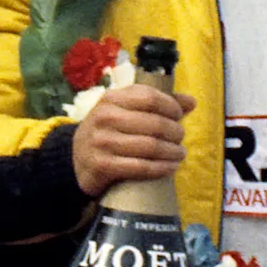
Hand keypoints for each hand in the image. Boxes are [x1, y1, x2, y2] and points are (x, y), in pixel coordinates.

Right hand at [69, 85, 194, 196]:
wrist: (75, 159)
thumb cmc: (108, 131)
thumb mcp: (124, 111)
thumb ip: (156, 104)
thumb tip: (191, 101)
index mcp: (111, 99)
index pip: (150, 98)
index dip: (171, 107)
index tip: (179, 115)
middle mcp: (105, 117)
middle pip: (155, 123)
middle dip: (175, 132)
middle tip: (180, 138)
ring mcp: (103, 142)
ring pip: (151, 146)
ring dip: (172, 152)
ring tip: (179, 154)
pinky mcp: (103, 165)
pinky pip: (141, 167)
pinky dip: (162, 168)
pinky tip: (171, 168)